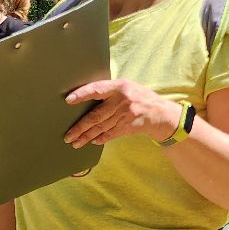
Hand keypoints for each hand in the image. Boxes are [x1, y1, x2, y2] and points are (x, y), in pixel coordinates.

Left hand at [63, 79, 179, 146]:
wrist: (161, 113)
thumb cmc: (139, 97)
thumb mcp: (127, 86)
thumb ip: (110, 90)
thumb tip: (85, 96)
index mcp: (119, 86)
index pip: (97, 89)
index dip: (82, 94)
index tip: (69, 100)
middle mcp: (122, 100)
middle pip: (96, 116)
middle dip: (80, 127)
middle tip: (67, 136)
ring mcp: (126, 115)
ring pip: (101, 128)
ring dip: (87, 136)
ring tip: (75, 142)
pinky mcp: (128, 127)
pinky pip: (110, 134)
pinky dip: (100, 138)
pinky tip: (92, 142)